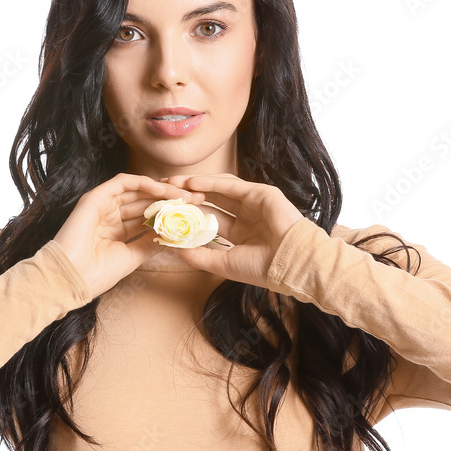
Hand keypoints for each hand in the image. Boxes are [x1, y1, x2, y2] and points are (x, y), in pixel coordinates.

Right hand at [53, 173, 205, 299]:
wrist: (71, 278)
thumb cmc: (96, 274)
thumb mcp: (132, 257)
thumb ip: (150, 243)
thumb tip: (172, 236)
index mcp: (117, 230)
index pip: (148, 216)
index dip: (170, 214)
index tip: (192, 214)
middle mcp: (111, 215)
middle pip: (146, 201)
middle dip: (171, 200)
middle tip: (196, 199)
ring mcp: (103, 204)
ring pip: (137, 190)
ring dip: (161, 190)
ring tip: (183, 194)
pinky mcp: (96, 196)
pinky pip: (123, 182)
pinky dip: (143, 183)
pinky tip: (161, 188)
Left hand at [158, 173, 304, 288]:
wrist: (289, 263)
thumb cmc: (260, 268)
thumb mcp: (222, 263)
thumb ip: (198, 255)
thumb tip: (171, 249)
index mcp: (238, 233)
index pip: (207, 220)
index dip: (186, 215)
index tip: (164, 212)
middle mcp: (244, 216)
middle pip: (209, 201)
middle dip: (185, 196)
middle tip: (161, 192)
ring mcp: (252, 203)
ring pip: (217, 190)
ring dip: (194, 185)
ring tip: (172, 184)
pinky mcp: (260, 193)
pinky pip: (230, 185)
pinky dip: (210, 182)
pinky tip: (191, 182)